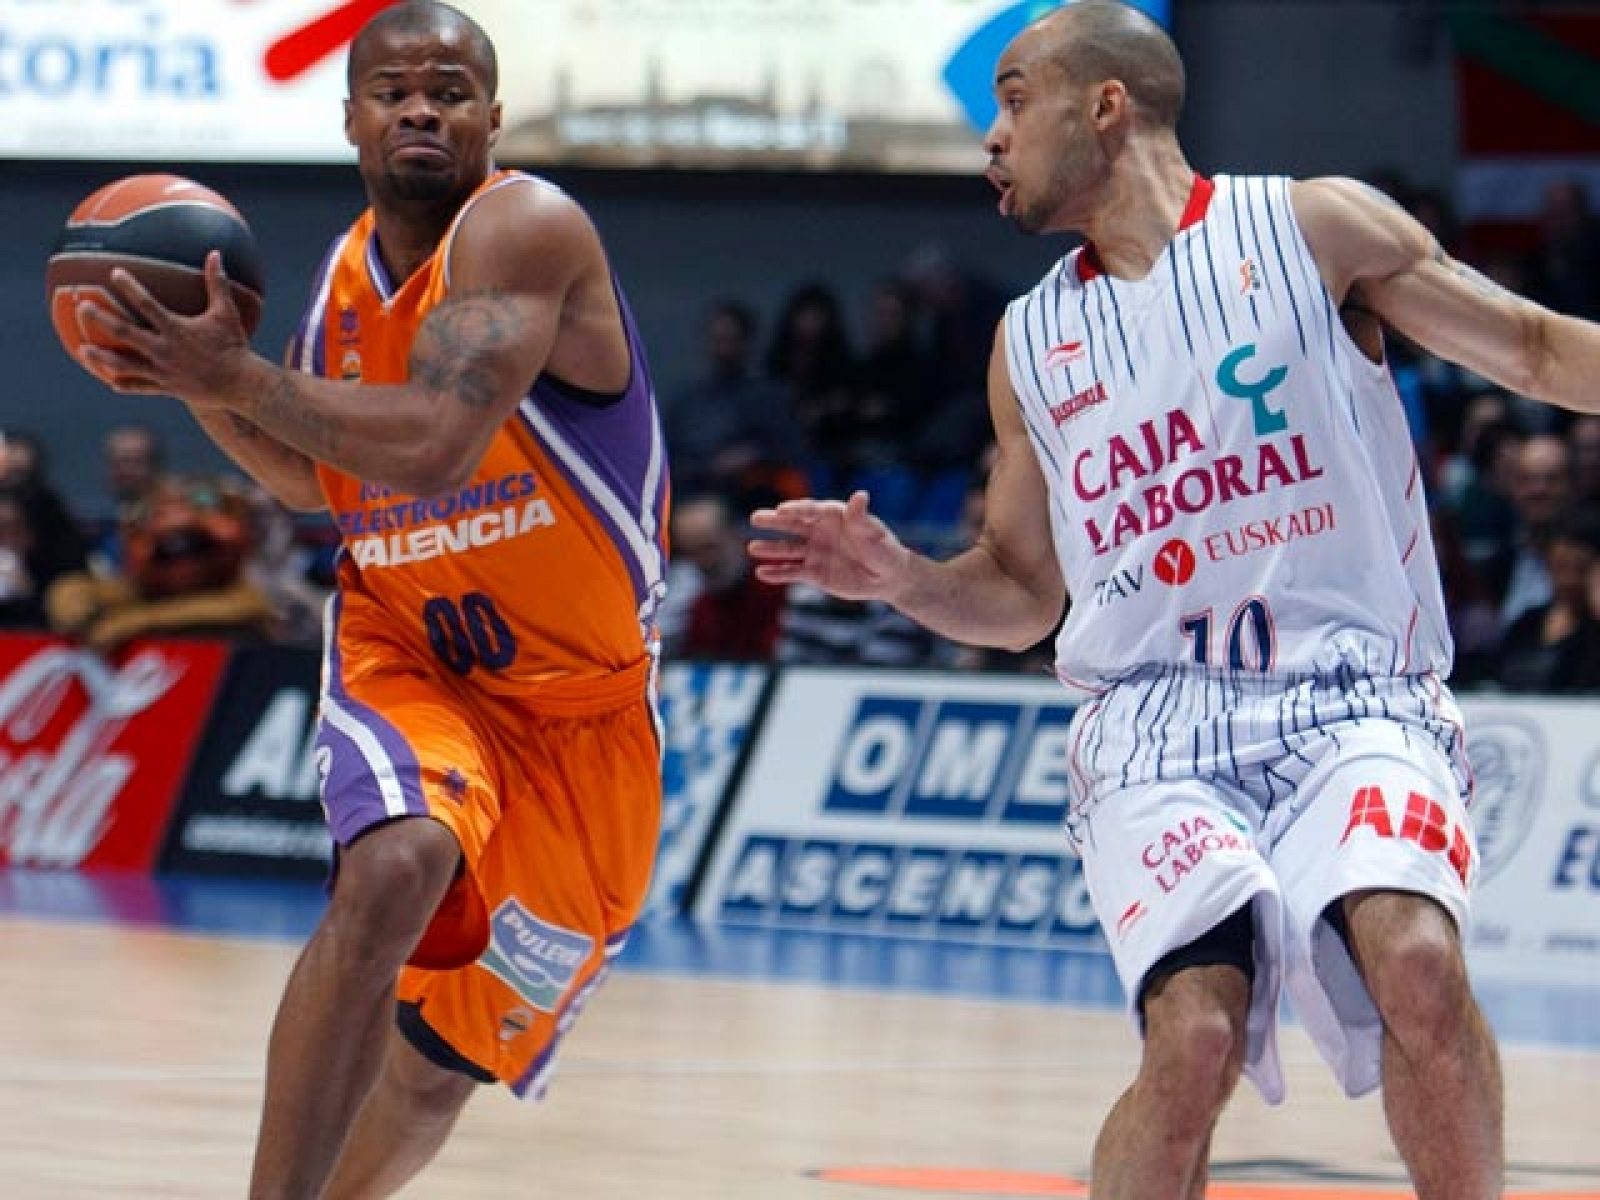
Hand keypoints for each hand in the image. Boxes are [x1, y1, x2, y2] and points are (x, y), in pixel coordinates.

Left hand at [77, 251, 253, 406]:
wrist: (242, 384)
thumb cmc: (235, 346)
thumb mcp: (227, 312)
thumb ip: (217, 283)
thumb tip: (216, 254)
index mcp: (176, 329)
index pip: (146, 303)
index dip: (129, 286)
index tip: (113, 273)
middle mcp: (164, 349)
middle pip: (125, 332)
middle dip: (101, 318)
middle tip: (83, 307)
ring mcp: (163, 370)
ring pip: (125, 364)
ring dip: (102, 356)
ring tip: (82, 349)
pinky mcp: (168, 388)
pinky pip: (141, 387)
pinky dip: (125, 384)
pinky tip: (111, 382)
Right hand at [747, 490, 911, 602]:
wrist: (888, 578)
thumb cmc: (884, 550)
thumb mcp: (874, 534)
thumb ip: (861, 517)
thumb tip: (860, 495)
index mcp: (833, 515)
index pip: (810, 509)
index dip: (796, 509)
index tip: (781, 510)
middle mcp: (819, 531)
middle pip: (792, 524)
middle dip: (774, 521)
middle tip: (756, 518)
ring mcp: (815, 552)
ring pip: (788, 549)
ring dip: (770, 548)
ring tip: (752, 548)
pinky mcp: (814, 573)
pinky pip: (793, 572)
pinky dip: (778, 573)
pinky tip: (761, 573)